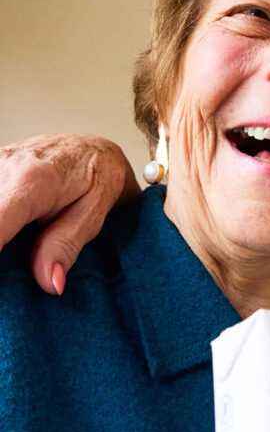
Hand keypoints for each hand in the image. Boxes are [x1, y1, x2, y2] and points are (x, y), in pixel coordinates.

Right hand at [0, 133, 138, 294]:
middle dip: (2, 247)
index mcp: (33, 180)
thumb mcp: (95, 213)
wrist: (93, 147)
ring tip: (19, 243)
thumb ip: (66, 246)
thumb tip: (50, 284)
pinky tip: (12, 229)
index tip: (5, 274)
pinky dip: (1, 219)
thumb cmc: (98, 178)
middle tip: (24, 259)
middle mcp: (5, 165)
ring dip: (2, 232)